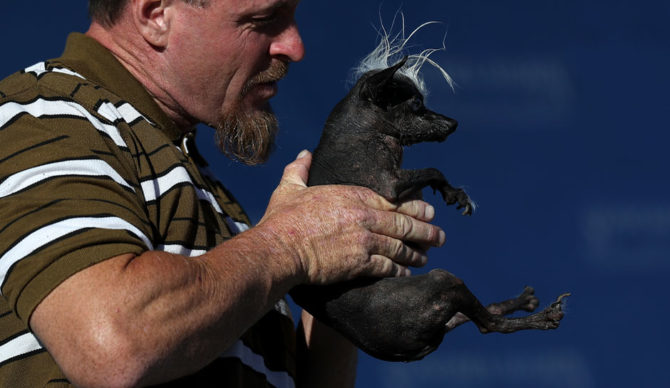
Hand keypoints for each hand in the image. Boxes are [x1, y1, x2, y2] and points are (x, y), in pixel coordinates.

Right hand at [256, 150, 445, 284]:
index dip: (413, 206)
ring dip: (416, 252)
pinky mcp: (360, 263)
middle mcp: (364, 216)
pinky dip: (400, 270)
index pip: (392, 200)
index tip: (427, 210)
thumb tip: (305, 153)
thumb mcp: (290, 188)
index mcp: (352, 196)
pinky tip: (407, 273)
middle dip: (425, 229)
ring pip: (400, 246)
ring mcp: (365, 240)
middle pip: (403, 222)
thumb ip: (300, 169)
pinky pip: (388, 266)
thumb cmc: (282, 220)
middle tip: (440, 234)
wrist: (279, 249)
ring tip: (426, 255)